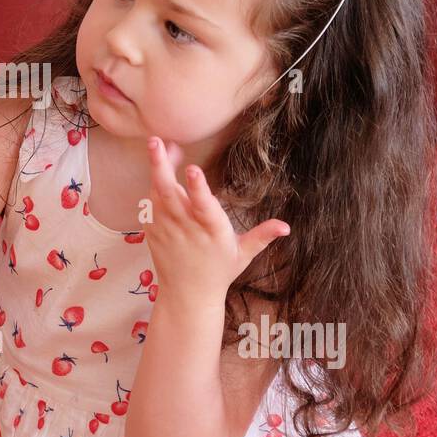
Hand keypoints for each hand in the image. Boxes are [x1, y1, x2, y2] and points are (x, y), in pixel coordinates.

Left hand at [144, 136, 289, 308]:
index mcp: (211, 230)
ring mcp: (166, 229)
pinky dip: (153, 185)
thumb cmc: (219, 271)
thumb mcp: (244, 254)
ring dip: (157, 169)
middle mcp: (186, 227)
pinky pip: (149, 204)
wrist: (188, 295)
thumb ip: (262, 236)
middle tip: (156, 141)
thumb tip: (286, 226)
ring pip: (157, 194)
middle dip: (162, 166)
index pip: (203, 206)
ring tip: (158, 145)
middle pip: (170, 193)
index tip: (194, 168)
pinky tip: (159, 168)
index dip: (198, 187)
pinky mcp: (153, 231)